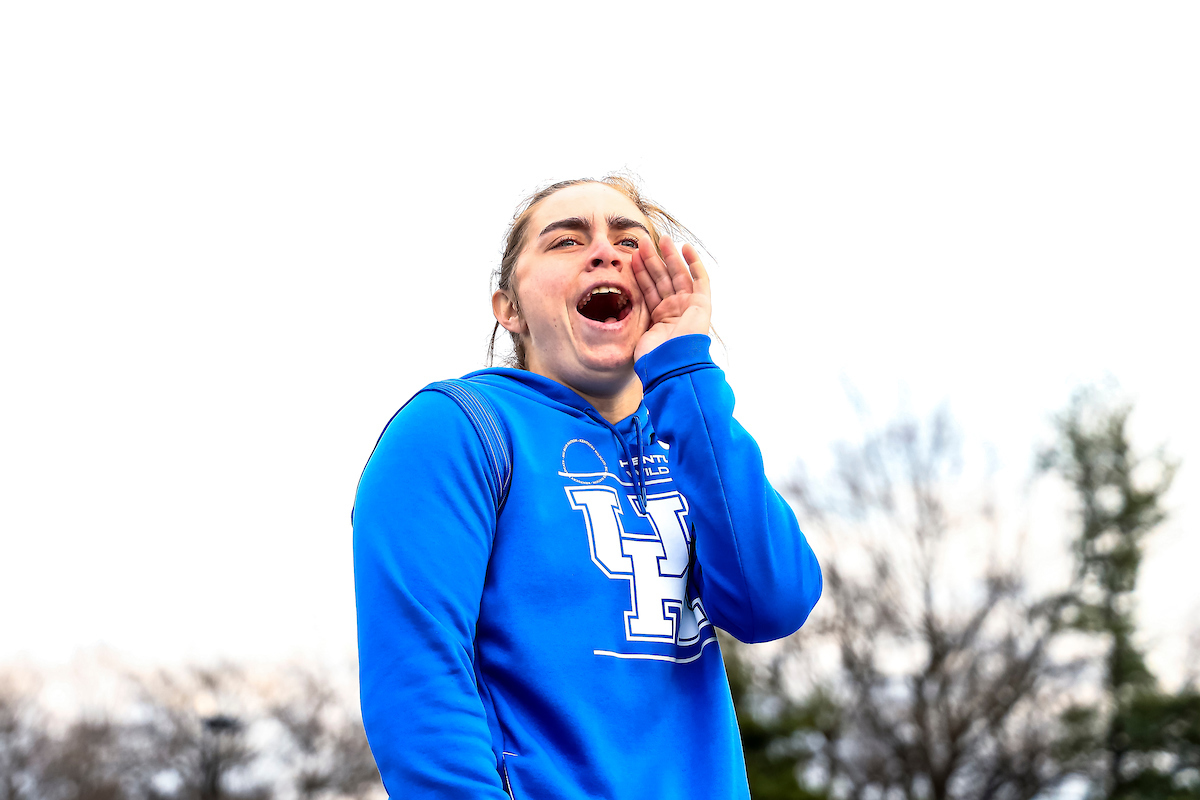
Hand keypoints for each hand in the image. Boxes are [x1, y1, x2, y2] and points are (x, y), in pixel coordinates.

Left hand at [632, 235, 711, 361]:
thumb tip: (605, 320)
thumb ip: (628, 324)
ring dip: (670, 256)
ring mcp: (689, 307)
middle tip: (641, 242)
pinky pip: (700, 279)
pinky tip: (686, 248)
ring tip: (661, 238)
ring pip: (678, 275)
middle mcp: (675, 311)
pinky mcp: (702, 305)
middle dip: (653, 260)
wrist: (672, 365)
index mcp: (659, 320)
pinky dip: (694, 263)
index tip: (630, 256)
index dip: (640, 272)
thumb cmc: (652, 356)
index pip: (648, 289)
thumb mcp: (635, 336)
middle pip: (662, 279)